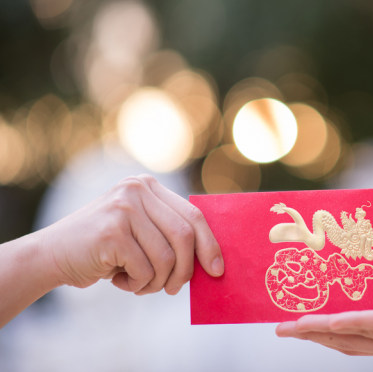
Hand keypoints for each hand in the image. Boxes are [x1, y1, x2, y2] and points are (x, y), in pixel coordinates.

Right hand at [40, 174, 223, 294]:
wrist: (51, 255)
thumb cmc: (105, 249)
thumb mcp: (140, 231)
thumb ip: (169, 233)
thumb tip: (213, 259)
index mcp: (148, 186)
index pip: (193, 215)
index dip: (210, 244)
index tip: (218, 270)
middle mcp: (137, 190)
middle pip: (185, 236)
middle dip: (185, 270)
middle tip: (173, 289)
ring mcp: (123, 208)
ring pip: (166, 257)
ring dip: (156, 282)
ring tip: (137, 283)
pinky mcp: (111, 231)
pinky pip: (144, 269)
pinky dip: (136, 284)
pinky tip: (117, 279)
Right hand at [276, 293, 372, 361]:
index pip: (354, 341)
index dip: (323, 336)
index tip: (296, 326)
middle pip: (346, 343)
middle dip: (310, 337)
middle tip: (279, 329)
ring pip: (357, 336)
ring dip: (321, 332)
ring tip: (293, 327)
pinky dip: (354, 323)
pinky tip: (332, 321)